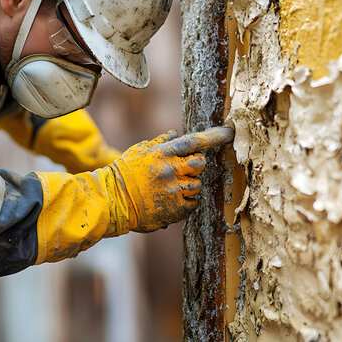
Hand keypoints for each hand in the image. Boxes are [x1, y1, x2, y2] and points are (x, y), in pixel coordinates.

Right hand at [112, 126, 233, 231]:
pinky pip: (192, 203)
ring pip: (197, 185)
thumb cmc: (124, 173)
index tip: (229, 132)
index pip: (194, 141)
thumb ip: (160, 142)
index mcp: (163, 153)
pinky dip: (185, 202)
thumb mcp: (139, 151)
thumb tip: (176, 133)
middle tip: (184, 170)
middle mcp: (171, 170)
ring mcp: (174, 190)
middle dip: (196, 166)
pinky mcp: (175, 209)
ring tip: (170, 188)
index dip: (214, 136)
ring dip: (189, 185)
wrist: (112, 201)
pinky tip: (170, 200)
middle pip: (201, 164)